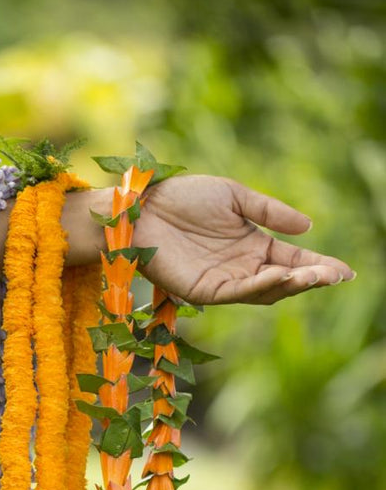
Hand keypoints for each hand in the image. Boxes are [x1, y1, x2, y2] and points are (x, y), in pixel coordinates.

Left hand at [134, 174, 354, 304]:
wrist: (144, 205)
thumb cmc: (185, 197)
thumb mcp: (235, 197)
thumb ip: (270, 212)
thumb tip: (309, 228)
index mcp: (252, 246)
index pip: (293, 260)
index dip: (319, 266)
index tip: (345, 271)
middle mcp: (241, 268)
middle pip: (284, 281)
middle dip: (311, 279)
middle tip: (335, 276)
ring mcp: (223, 282)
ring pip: (265, 291)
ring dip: (291, 284)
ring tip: (313, 275)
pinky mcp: (203, 291)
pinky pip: (237, 292)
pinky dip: (260, 285)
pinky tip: (279, 274)